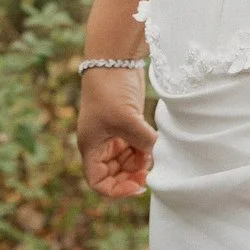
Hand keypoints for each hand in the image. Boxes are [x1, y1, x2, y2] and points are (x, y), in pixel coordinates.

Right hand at [75, 68, 155, 198]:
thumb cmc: (110, 90)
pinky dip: (144, 149)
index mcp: (91, 147)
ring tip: (153, 154)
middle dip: (132, 175)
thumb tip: (157, 156)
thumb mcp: (127, 120)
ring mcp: (112, 133)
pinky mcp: (125, 123)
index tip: (137, 184)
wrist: (113, 59)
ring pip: (126, 161)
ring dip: (140, 162)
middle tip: (150, 172)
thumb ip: (143, 143)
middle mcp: (100, 144)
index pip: (98, 182)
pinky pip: (134, 146)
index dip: (116, 189)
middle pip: (114, 173)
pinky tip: (154, 144)